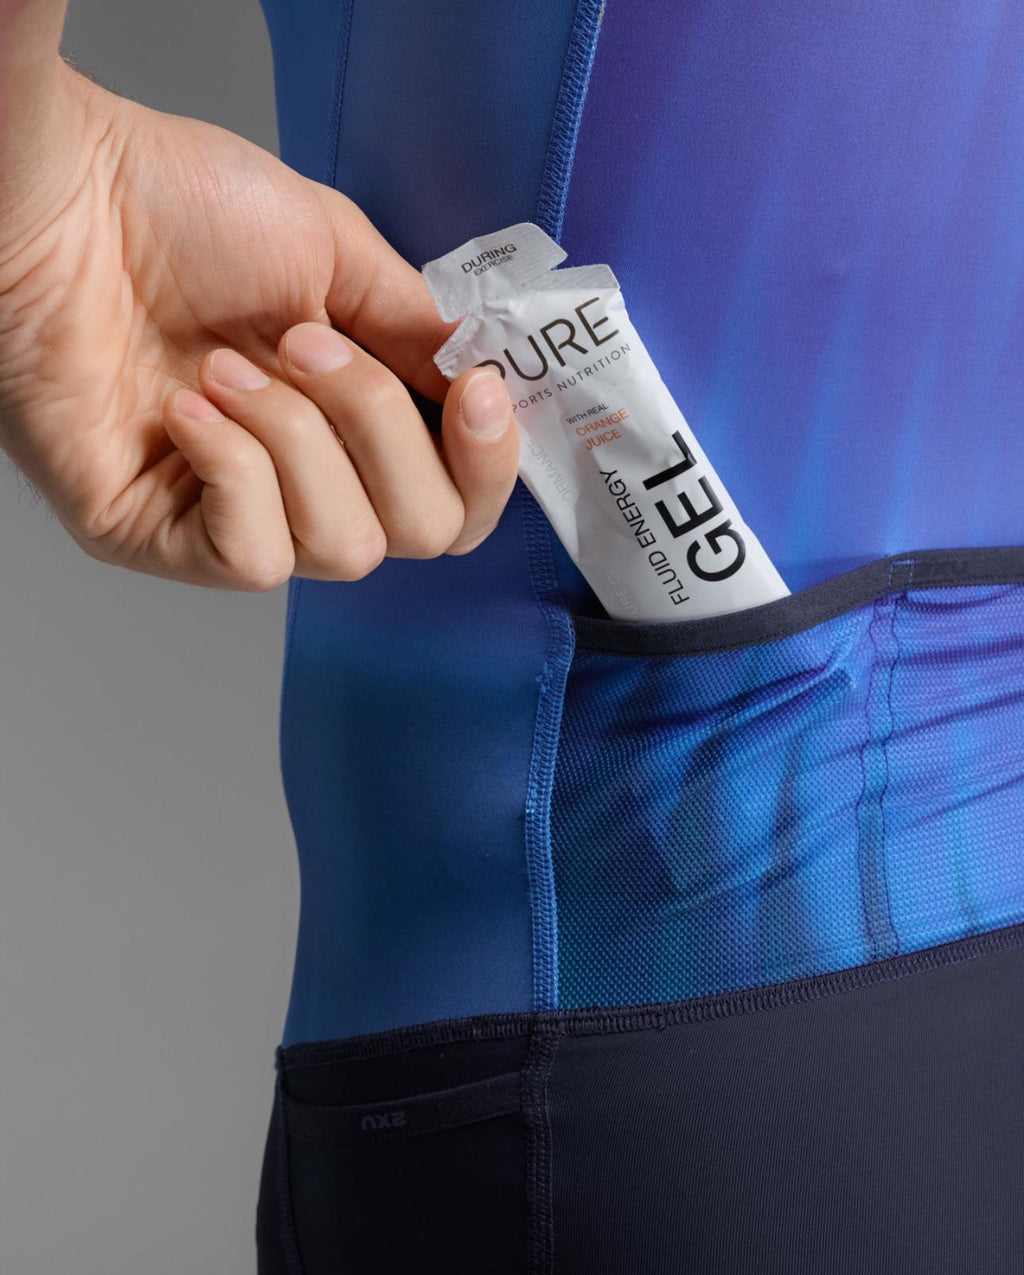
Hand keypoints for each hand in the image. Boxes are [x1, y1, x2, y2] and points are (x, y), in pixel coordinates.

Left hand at [0, 62, 517, 589]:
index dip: (488, 460)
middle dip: (378, 428)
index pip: (460, 499)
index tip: (475, 389)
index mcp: (354, 420)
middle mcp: (306, 481)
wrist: (57, 200)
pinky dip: (236, 471)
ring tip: (226, 367)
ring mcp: (235, 516)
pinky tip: (186, 406)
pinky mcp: (161, 542)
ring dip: (298, 441)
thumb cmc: (174, 207)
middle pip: (423, 534)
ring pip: (346, 550)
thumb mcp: (333, 250)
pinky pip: (255, 558)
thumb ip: (418, 329)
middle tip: (304, 345)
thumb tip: (490, 379)